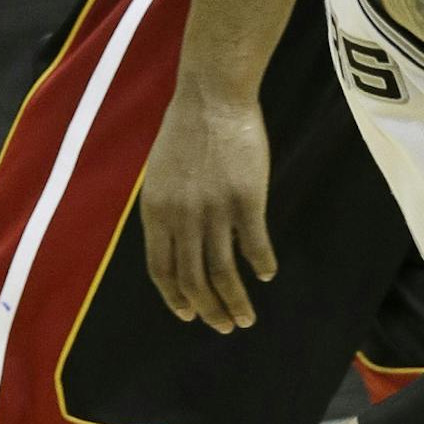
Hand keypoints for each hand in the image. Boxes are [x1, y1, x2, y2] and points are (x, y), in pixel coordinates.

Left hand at [140, 88, 276, 332]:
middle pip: (193, 280)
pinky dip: (261, 265)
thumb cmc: (186, 133)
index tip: (189, 315)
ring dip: (236, 302)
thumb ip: (167, 213)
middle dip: (209, 310)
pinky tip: (267, 274)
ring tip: (246, 318)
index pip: (161, 270)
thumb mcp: (161, 177)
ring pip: (223, 272)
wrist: (213, 97)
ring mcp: (214, 210)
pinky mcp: (246, 200)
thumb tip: (178, 249)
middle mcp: (182, 218)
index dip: (175, 298)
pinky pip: (254, 245)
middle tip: (224, 326)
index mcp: (156, 213)